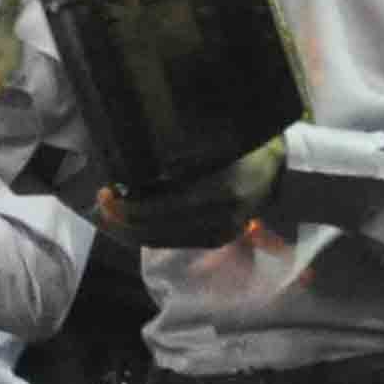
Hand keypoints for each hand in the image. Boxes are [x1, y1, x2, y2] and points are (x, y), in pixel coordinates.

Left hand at [102, 136, 284, 250]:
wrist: (281, 171)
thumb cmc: (244, 146)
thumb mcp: (216, 142)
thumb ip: (182, 152)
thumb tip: (134, 153)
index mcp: (220, 191)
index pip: (164, 209)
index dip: (130, 208)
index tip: (107, 193)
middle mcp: (220, 219)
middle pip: (158, 231)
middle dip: (123, 222)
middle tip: (102, 202)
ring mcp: (220, 234)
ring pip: (163, 241)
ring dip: (130, 230)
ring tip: (110, 212)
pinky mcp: (216, 240)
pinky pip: (174, 242)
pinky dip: (148, 233)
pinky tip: (131, 221)